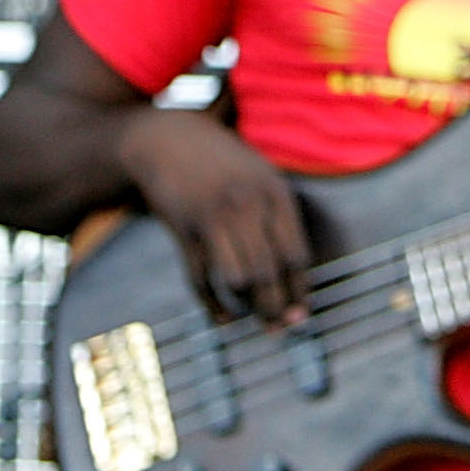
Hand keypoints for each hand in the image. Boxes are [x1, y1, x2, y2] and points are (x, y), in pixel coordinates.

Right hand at [116, 108, 314, 325]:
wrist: (167, 140)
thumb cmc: (222, 164)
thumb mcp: (260, 178)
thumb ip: (277, 219)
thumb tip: (294, 276)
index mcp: (275, 193)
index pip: (297, 255)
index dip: (300, 291)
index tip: (302, 314)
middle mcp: (247, 205)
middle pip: (269, 273)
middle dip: (275, 308)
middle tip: (278, 330)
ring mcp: (213, 217)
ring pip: (238, 280)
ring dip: (246, 307)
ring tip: (252, 320)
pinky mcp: (183, 230)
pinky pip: (202, 280)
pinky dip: (213, 306)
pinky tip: (223, 318)